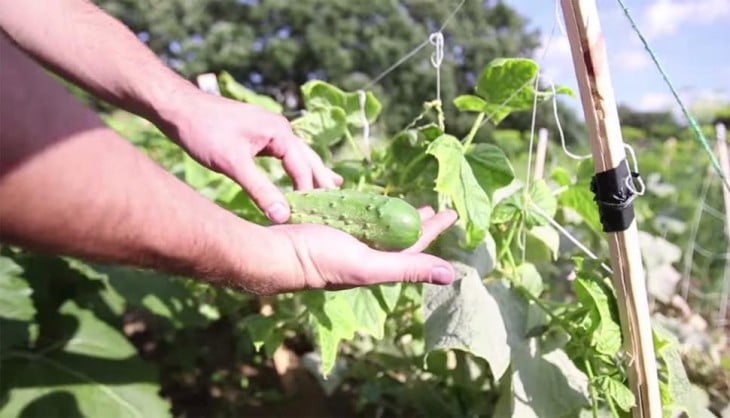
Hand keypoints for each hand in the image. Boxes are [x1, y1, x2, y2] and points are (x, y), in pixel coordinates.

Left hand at [159, 89, 341, 222]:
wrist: (178, 106)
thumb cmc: (203, 131)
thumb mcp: (233, 164)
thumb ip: (261, 190)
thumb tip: (284, 216)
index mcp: (280, 134)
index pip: (303, 169)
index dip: (309, 194)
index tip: (314, 217)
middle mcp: (280, 129)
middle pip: (308, 158)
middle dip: (322, 179)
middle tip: (340, 199)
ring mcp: (269, 130)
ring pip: (298, 155)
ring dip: (311, 172)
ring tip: (331, 185)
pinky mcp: (257, 134)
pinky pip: (283, 154)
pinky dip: (293, 167)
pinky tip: (293, 173)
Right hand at [267, 207, 457, 292]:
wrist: (276, 251)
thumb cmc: (321, 259)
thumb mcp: (368, 265)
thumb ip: (408, 267)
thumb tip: (451, 275)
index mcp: (377, 265)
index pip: (415, 246)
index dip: (434, 229)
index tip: (451, 212)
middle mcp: (364, 255)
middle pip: (398, 235)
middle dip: (417, 222)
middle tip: (434, 207)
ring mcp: (346, 241)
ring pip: (377, 226)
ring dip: (394, 214)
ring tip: (407, 203)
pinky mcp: (330, 228)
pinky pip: (355, 217)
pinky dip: (367, 209)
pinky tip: (369, 201)